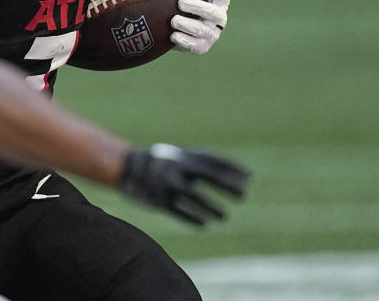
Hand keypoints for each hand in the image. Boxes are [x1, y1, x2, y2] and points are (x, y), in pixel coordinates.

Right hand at [119, 144, 250, 225]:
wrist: (128, 167)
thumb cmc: (165, 163)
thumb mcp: (182, 157)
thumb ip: (205, 166)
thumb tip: (243, 177)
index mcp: (183, 154)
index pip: (212, 159)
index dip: (231, 167)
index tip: (250, 177)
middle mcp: (175, 166)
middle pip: (204, 174)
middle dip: (225, 185)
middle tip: (244, 195)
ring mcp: (165, 183)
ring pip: (191, 195)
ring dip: (209, 207)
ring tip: (224, 217)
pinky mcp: (157, 199)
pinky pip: (176, 210)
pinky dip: (191, 218)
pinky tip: (204, 224)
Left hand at [170, 0, 228, 53]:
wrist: (172, 28)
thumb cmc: (182, 1)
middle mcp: (219, 16)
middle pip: (212, 11)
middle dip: (197, 6)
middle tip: (180, 2)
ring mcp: (212, 33)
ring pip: (203, 29)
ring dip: (188, 24)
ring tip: (173, 20)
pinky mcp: (202, 47)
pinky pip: (195, 45)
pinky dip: (183, 40)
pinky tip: (172, 35)